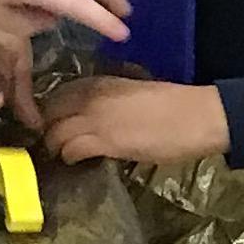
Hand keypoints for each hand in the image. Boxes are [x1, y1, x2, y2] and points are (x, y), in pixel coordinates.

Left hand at [42, 76, 230, 171]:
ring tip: (62, 155)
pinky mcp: (104, 142)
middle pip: (50, 113)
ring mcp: (95, 119)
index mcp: (99, 82)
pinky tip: (75, 161)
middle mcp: (91, 97)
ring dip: (55, 147)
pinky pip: (70, 150)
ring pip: (54, 134)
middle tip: (53, 143)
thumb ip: (110, 100)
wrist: (195, 116)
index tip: (54, 124)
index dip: (51, 112)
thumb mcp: (133, 92)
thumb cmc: (173, 104)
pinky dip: (68, 158)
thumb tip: (97, 114)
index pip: (58, 94)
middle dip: (47, 130)